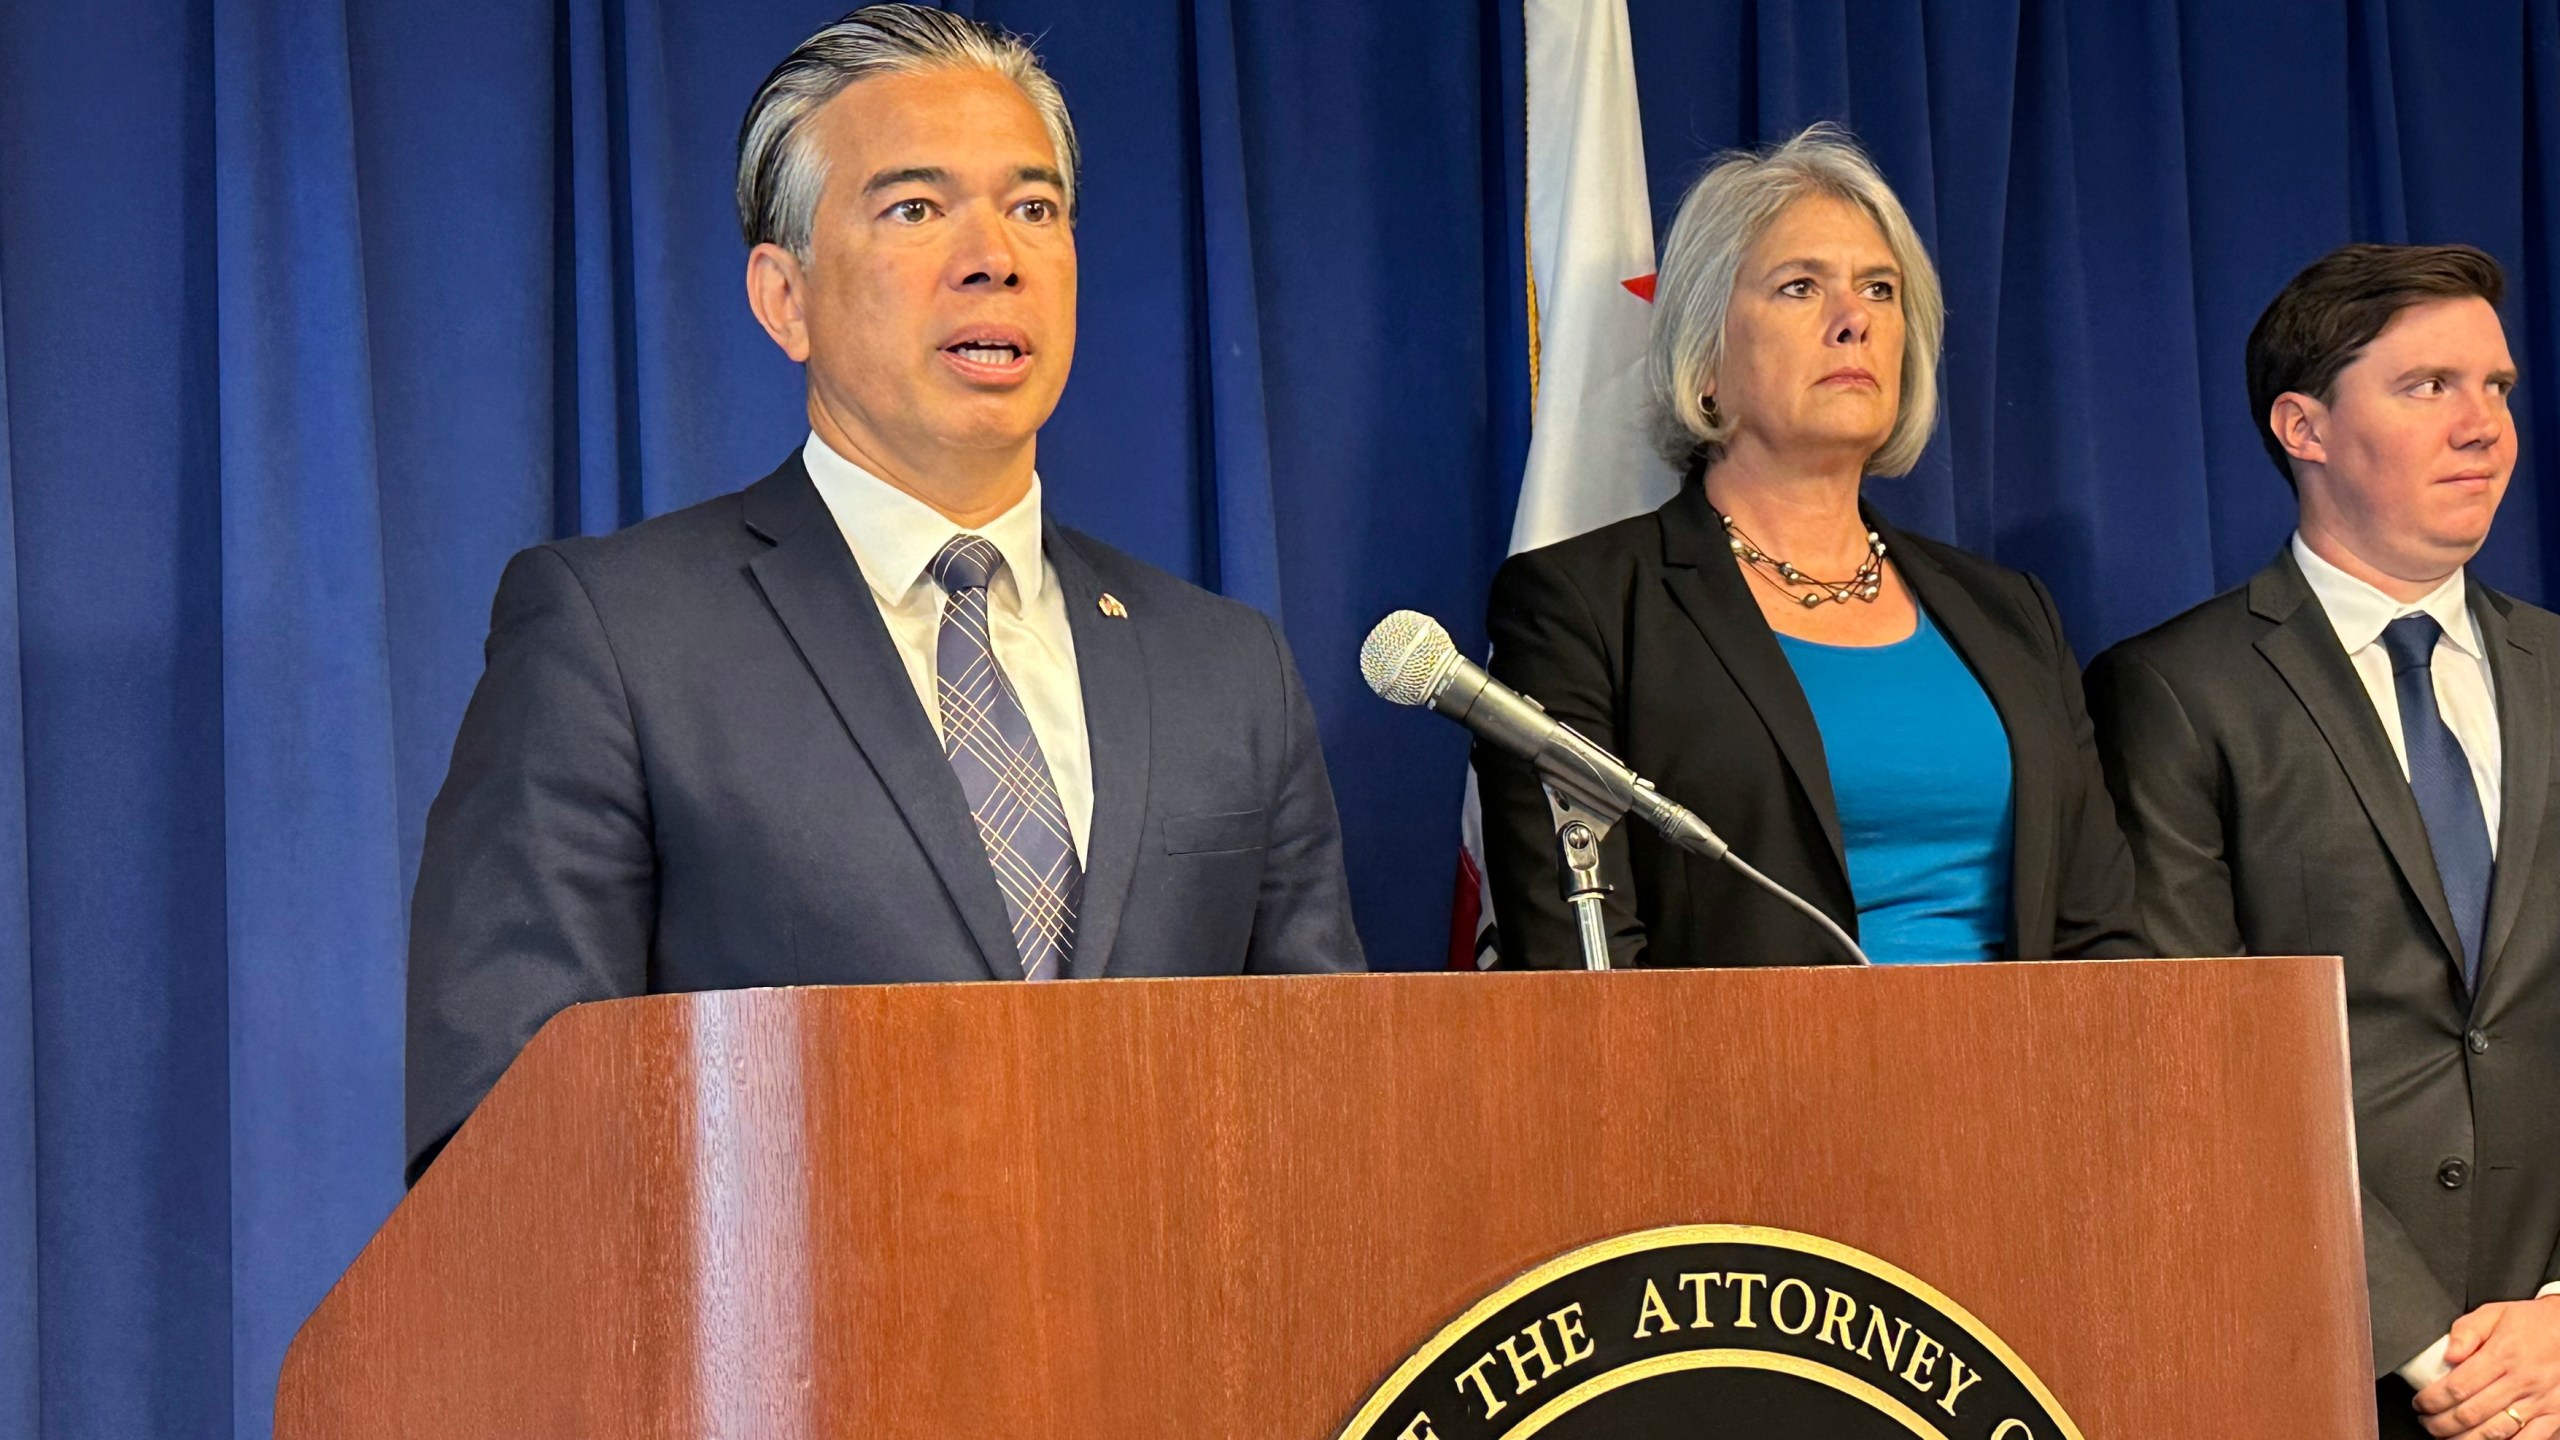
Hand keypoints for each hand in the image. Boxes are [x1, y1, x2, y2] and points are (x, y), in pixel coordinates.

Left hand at [2415, 1297, 2559, 1438]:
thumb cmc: (2531, 1323)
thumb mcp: (2494, 1314)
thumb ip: (2466, 1331)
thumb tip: (2447, 1355)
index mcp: (2502, 1356)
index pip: (2458, 1387)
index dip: (2432, 1400)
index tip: (2419, 1404)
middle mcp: (2520, 1382)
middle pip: (2471, 1413)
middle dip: (2441, 1424)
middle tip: (2426, 1423)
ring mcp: (2539, 1402)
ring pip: (2496, 1432)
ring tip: (2446, 1438)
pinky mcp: (2555, 1415)